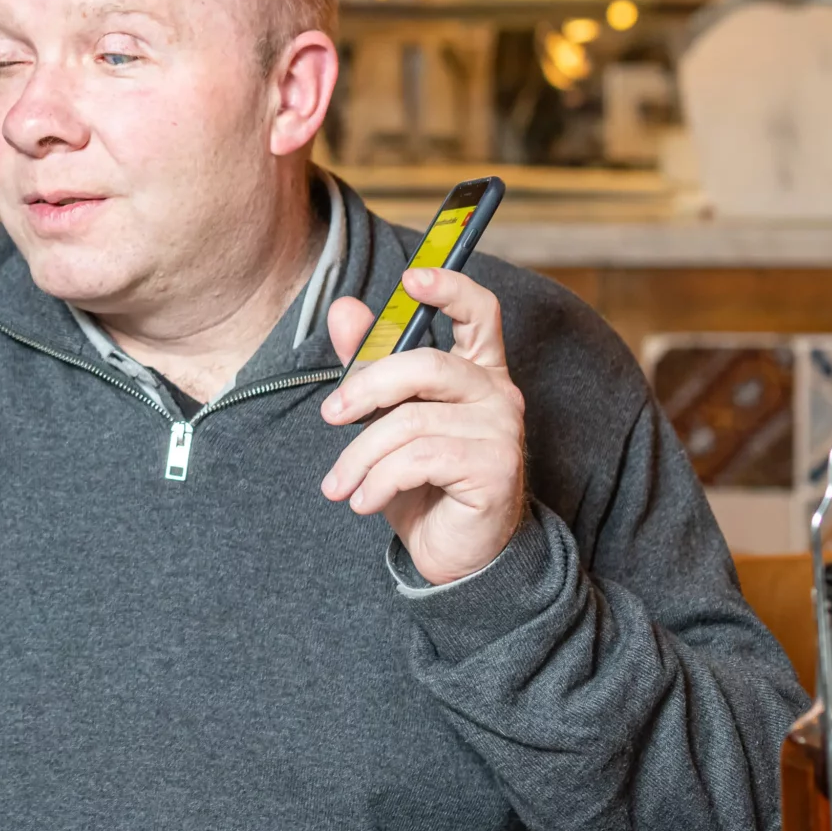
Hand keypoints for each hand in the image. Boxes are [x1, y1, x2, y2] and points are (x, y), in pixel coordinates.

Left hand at [319, 267, 528, 585]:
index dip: (449, 288)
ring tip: (340, 486)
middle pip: (425, 363)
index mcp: (475, 369)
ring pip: (411, 421)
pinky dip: (379, 481)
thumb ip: (367, 364)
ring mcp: (502, 430)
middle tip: (329, 416)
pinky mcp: (496, 468)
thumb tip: (344, 309)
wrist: (453, 553)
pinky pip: (420, 459)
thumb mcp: (385, 419)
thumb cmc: (421, 480)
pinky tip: (364, 501)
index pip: (480, 312)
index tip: (412, 277)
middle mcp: (496, 392)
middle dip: (365, 388)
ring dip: (360, 456)